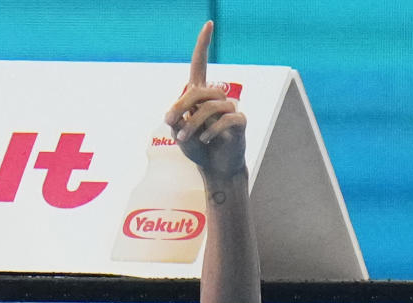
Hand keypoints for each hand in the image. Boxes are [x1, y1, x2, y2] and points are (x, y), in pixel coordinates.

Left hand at [164, 21, 246, 178]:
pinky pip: (226, 120)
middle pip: (199, 90)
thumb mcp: (179, 133)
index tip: (209, 24)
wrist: (214, 168)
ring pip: (211, 106)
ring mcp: (230, 108)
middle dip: (182, 106)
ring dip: (193, 124)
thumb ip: (175, 120)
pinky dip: (211, 131)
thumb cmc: (197, 148)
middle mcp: (217, 97)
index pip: (201, 65)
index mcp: (201, 95)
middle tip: (172, 124)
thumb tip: (172, 112)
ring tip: (186, 139)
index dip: (204, 45)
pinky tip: (205, 140)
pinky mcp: (240, 122)